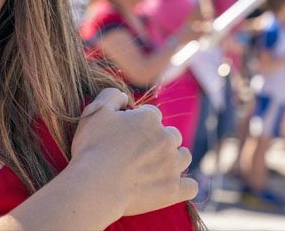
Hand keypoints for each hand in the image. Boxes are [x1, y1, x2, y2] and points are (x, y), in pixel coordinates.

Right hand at [71, 88, 196, 216]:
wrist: (96, 186)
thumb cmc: (93, 148)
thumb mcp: (94, 112)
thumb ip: (111, 96)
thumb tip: (124, 97)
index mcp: (149, 118)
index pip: (151, 115)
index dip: (138, 123)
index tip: (125, 135)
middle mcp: (166, 138)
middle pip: (171, 134)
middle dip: (158, 140)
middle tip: (138, 153)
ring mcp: (172, 165)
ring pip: (184, 156)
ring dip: (173, 159)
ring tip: (154, 168)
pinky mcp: (174, 189)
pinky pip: (191, 186)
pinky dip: (184, 185)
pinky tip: (171, 185)